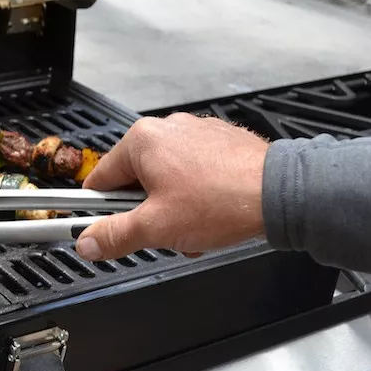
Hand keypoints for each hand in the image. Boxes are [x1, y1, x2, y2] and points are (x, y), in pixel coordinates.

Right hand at [75, 113, 268, 260]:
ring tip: (194, 226)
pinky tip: (212, 213)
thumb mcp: (156, 227)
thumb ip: (114, 235)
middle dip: (146, 212)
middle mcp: (167, 128)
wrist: (282, 194)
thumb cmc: (220, 202)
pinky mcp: (221, 141)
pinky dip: (196, 194)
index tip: (105, 229)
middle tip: (164, 231)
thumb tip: (87, 242)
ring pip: (166, 178)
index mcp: (142, 140)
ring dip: (172, 206)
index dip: (101, 210)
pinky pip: (193, 170)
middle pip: (136, 179)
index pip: (100, 179)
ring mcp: (197, 131)